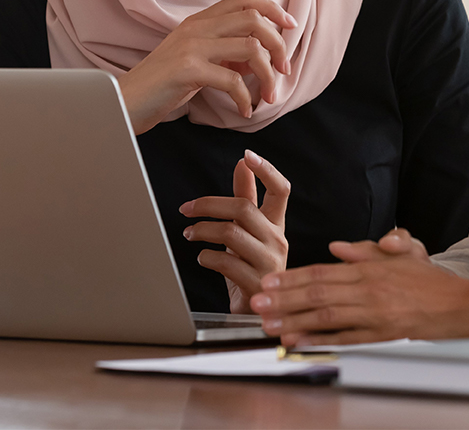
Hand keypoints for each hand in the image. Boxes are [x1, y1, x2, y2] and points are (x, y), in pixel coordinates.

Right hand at [119, 0, 296, 134]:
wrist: (122, 102)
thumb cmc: (161, 86)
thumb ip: (224, 54)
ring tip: (269, 95)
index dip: (272, 7)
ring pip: (250, 47)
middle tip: (284, 70)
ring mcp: (191, 46)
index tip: (290, 26)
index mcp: (198, 21)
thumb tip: (258, 58)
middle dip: (278, 44)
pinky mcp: (187, 70)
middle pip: (253, 18)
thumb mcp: (195, 61)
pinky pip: (233, 80)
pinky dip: (247, 98)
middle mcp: (196, 27)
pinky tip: (245, 110)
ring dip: (268, 74)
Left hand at [180, 150, 289, 314]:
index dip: (267, 170)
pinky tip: (202, 257)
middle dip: (209, 204)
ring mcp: (269, 262)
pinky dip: (207, 257)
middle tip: (186, 208)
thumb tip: (242, 164)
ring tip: (189, 234)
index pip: (281, 190)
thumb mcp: (248, 231)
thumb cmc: (250, 267)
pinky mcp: (256, 283)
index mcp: (276, 224)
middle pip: (244, 208)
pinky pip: (226, 262)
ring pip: (231, 233)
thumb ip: (246, 198)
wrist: (257, 312)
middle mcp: (277, 240)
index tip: (247, 155)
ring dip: (202, 230)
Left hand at [248, 230, 468, 345]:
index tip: (269, 280)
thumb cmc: (429, 281)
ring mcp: (375, 314)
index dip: (292, 276)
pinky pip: (346, 338)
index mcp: (369, 268)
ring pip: (326, 315)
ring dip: (294, 319)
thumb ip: (365, 251)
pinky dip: (321, 340)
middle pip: (317, 291)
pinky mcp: (382, 335)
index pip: (322, 271)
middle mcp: (368, 289)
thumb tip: (336, 247)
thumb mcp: (400, 254)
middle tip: (257, 301)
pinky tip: (300, 341)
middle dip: (283, 297)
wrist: (462, 305)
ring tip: (269, 323)